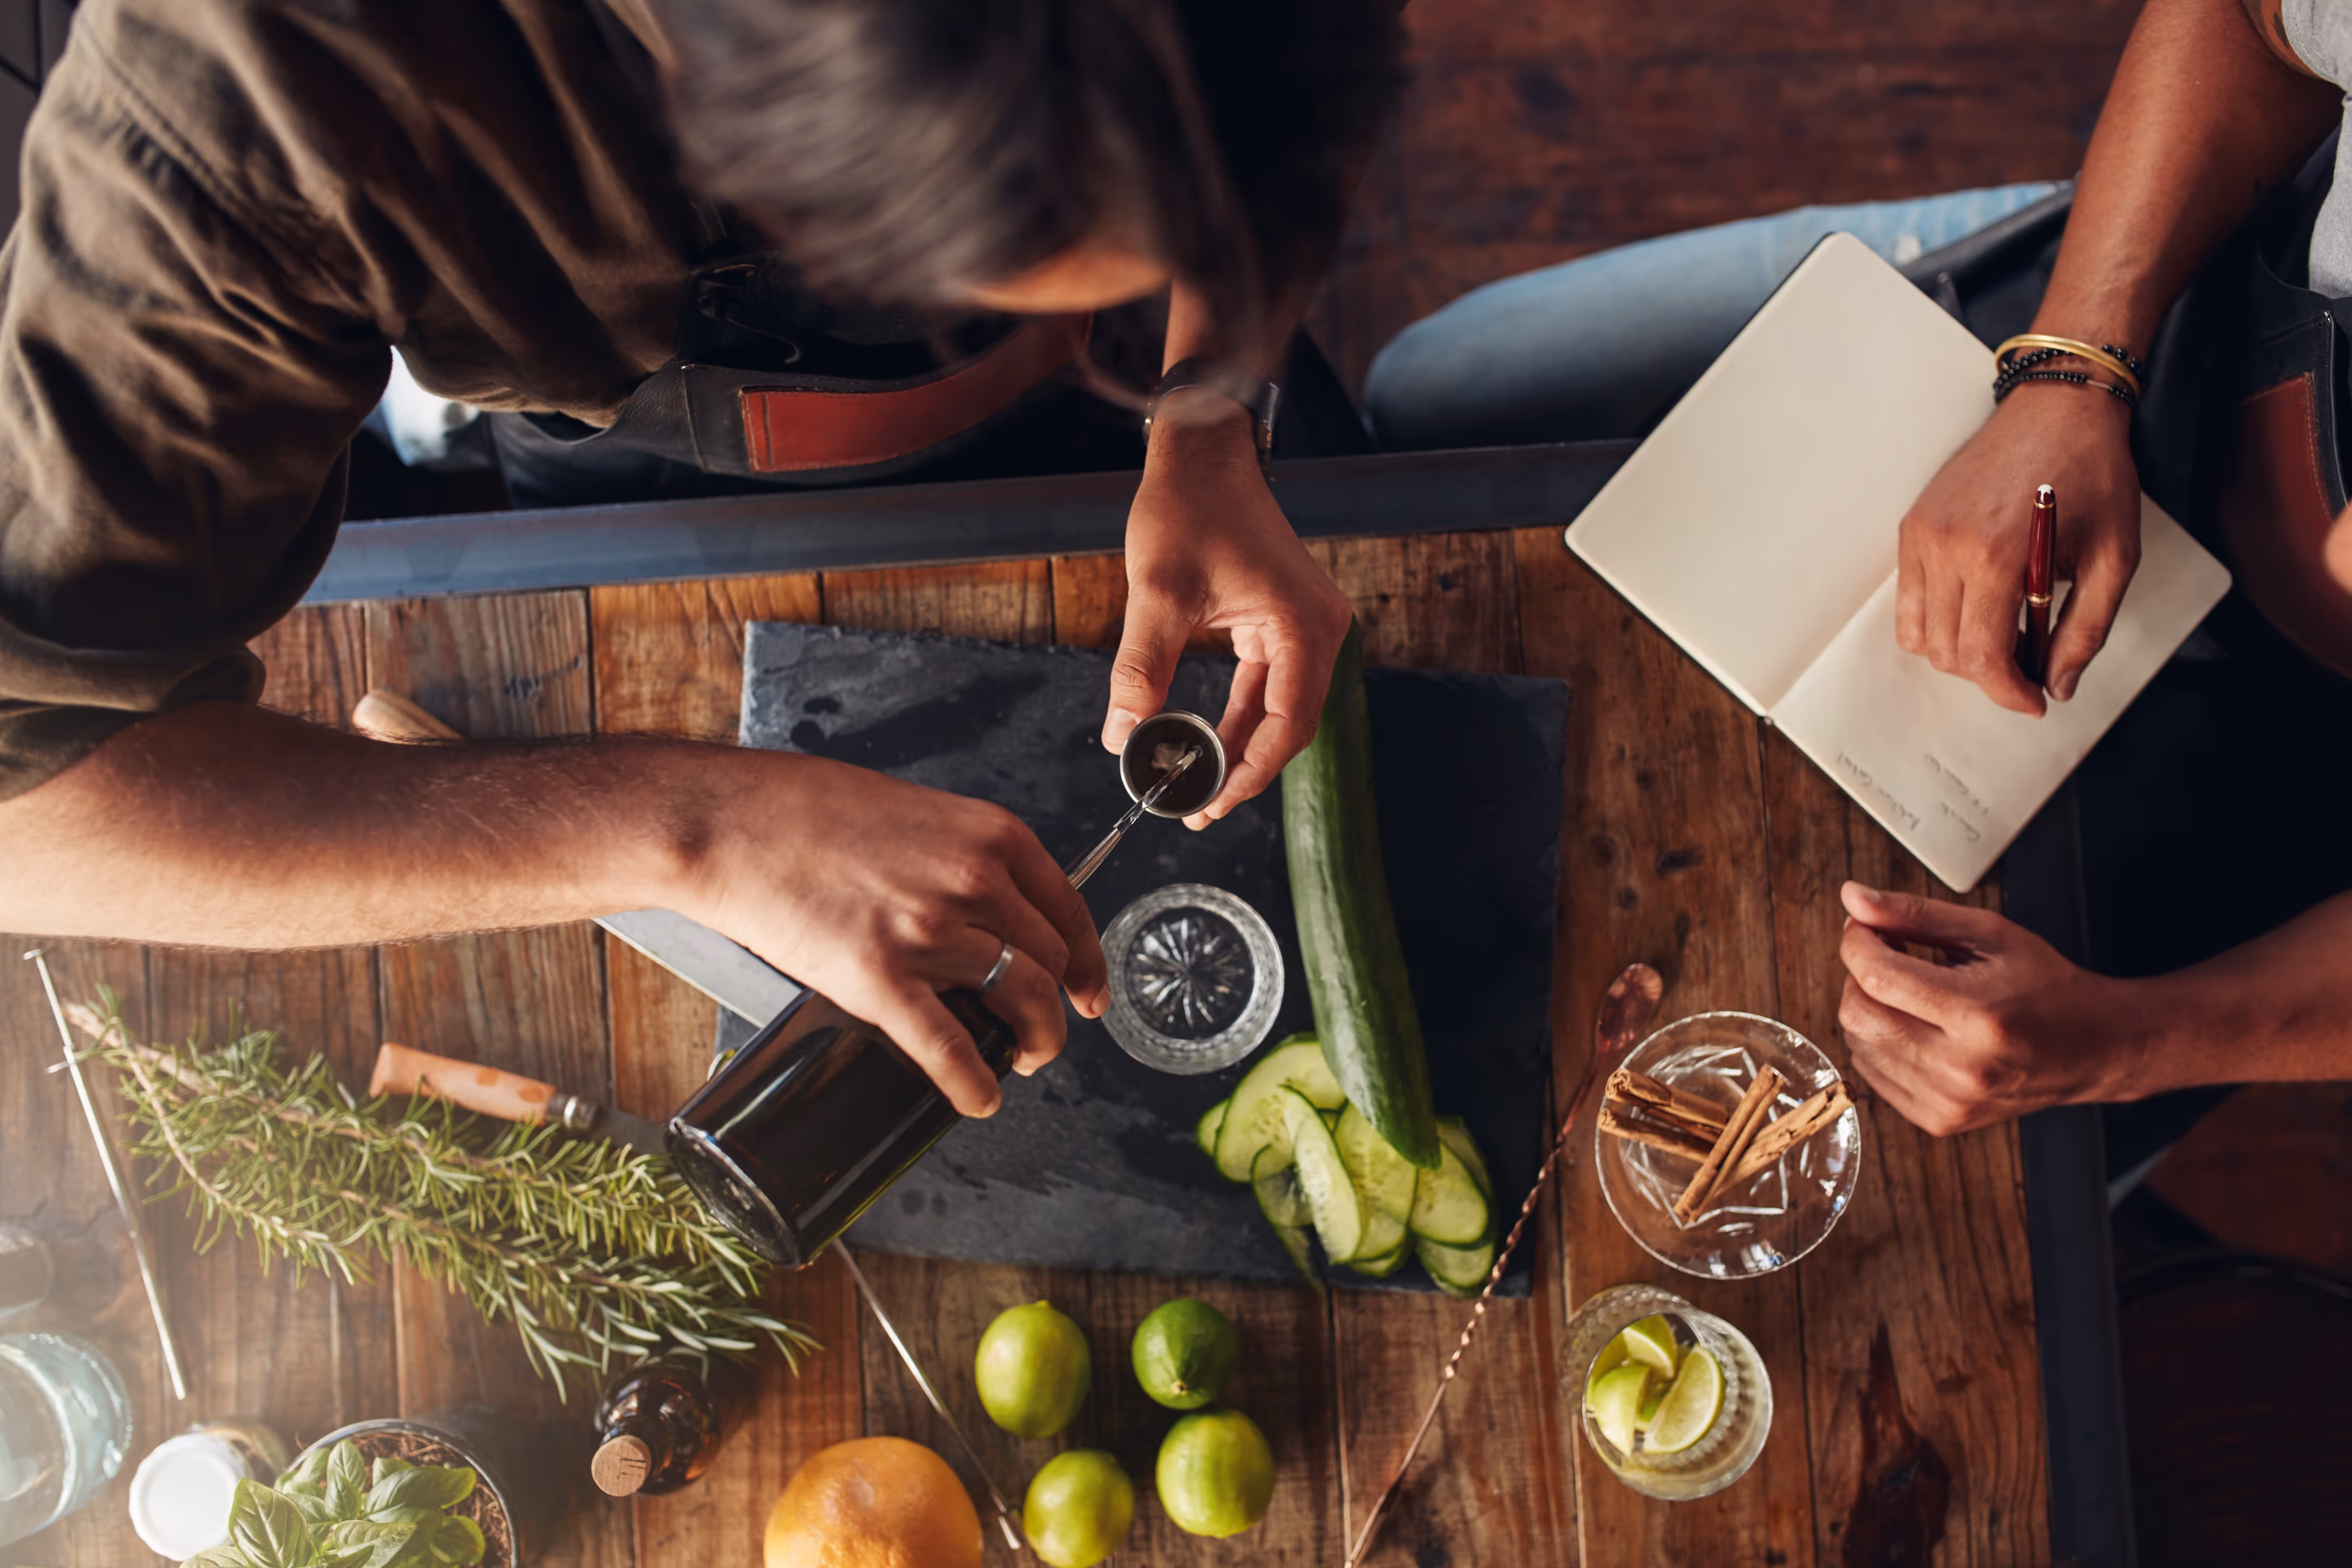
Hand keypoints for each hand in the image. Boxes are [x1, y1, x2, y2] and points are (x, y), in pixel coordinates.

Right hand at [677, 751, 1109, 1116]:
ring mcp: (930, 931)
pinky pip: (950, 1047)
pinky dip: (975, 1082)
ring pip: (1024, 1000)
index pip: (1068, 908)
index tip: (1087, 988)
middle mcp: (975, 880)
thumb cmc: (803, 808)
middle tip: (1043, 1030)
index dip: (1086, 959)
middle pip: (1051, 960)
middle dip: (1058, 1006)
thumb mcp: (911, 812)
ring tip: (1024, 1060)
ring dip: (1036, 1042)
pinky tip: (981, 1097)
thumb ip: (954, 855)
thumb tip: (975, 903)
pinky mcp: (880, 978)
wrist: (729, 821)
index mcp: (989, 835)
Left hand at [1105, 392, 1351, 824]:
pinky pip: (1267, 686)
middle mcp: (1319, 629)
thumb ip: (1141, 669)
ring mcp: (1305, 626)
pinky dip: (1239, 717)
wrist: (1202, 454)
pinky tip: (1206, 744)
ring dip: (1240, 748)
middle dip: (1244, 770)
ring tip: (1198, 787)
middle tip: (1198, 807)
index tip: (1211, 803)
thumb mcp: (1157, 593)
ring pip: (1279, 710)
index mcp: (1304, 625)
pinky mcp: (1283, 623)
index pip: (1288, 724)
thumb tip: (1121, 737)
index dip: (1251, 772)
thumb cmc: (1188, 508)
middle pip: (1290, 725)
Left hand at [1835, 881, 2148, 1135]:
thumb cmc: (2045, 986)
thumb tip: (1852, 898)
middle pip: (1858, 1013)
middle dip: (1861, 975)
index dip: (1857, 943)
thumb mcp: (1988, 934)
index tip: (1863, 928)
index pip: (1877, 977)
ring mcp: (1948, 1101)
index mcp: (1978, 1014)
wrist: (2092, 1048)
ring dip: (1869, 1009)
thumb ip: (1915, 914)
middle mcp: (1961, 1067)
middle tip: (1887, 956)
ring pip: (1859, 1044)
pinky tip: (1913, 1028)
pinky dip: (1879, 1045)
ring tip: (1909, 994)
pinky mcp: (1939, 1121)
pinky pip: (1872, 1075)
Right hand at [1896, 382, 2140, 714]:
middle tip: (2028, 662)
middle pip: (1947, 653)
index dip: (2008, 691)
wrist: (2059, 407)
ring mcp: (1923, 536)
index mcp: (1999, 555)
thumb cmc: (2092, 474)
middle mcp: (1948, 547)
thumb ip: (2087, 629)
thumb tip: (2059, 684)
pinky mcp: (1913, 527)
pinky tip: (1976, 607)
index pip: (1982, 656)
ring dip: (1959, 651)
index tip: (2034, 700)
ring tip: (2002, 633)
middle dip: (1988, 674)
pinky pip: (1907, 601)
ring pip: (1919, 634)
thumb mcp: (2115, 557)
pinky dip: (1936, 621)